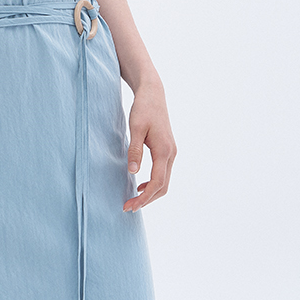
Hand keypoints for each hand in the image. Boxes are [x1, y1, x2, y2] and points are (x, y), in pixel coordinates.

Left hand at [124, 54, 174, 209]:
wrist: (153, 92)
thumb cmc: (143, 108)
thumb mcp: (136, 128)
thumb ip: (135, 150)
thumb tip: (133, 172)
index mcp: (164, 151)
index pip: (156, 183)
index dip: (144, 198)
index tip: (130, 206)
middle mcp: (171, 154)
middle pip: (163, 186)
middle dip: (147, 200)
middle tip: (128, 207)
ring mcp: (171, 152)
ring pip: (164, 181)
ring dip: (150, 193)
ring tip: (133, 199)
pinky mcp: (168, 149)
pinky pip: (163, 172)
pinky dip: (153, 183)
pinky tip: (140, 185)